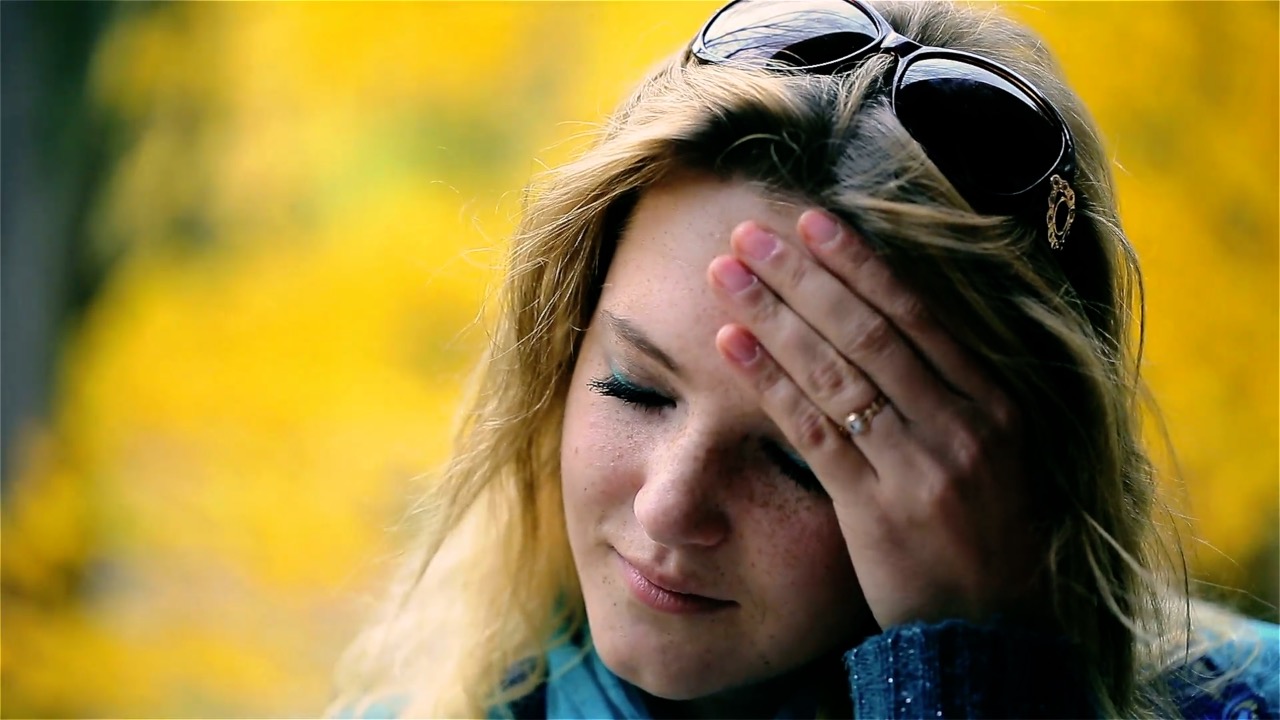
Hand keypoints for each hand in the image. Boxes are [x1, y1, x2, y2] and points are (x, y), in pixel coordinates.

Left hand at [707, 209, 1040, 629]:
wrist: (994, 634)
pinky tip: (729, 345)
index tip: (812, 221)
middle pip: (870, 330)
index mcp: (993, 404)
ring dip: (775, 314)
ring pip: (837, 371)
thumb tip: (894, 330)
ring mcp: (921, 467)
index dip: (859, 263)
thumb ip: (948, 398)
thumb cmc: (983, 539)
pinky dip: (768, 381)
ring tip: (725, 272)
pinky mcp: (878, 508)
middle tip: (749, 231)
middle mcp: (961, 425)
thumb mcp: (990, 459)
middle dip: (804, 274)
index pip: (917, 314)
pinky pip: (814, 431)